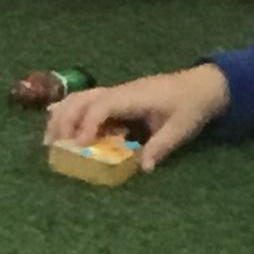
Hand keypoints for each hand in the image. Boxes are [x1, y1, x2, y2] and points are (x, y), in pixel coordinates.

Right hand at [46, 65, 229, 172]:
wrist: (203, 85)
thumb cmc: (192, 105)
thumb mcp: (180, 129)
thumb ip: (160, 147)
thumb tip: (143, 169)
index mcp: (134, 96)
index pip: (102, 106)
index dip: (87, 125)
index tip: (78, 146)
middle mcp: (120, 91)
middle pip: (82, 99)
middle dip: (64, 121)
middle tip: (52, 146)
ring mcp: (117, 92)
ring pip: (80, 97)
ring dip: (62, 116)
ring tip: (49, 138)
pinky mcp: (116, 97)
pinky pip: (86, 100)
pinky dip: (68, 111)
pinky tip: (56, 123)